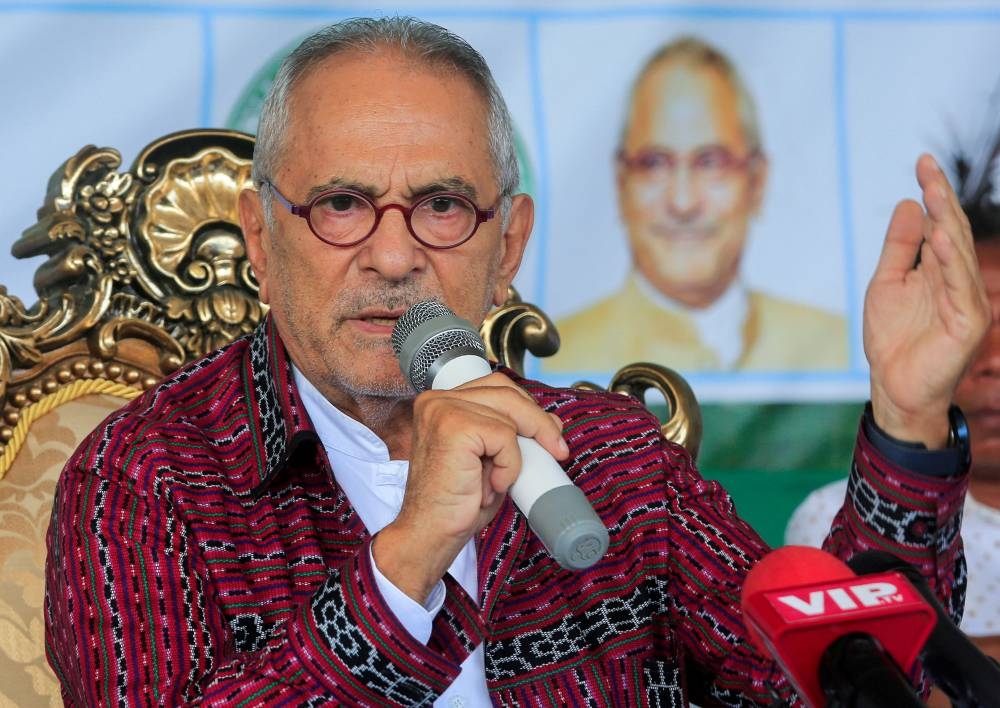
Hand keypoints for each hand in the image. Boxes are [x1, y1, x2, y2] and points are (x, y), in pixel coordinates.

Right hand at [372, 372, 567, 602]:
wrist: (430, 533)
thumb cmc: (457, 502)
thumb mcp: (491, 460)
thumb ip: (513, 436)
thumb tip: (552, 422)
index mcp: (441, 402)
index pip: (497, 387)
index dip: (528, 409)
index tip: (551, 436)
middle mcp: (437, 399)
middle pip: (506, 393)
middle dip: (538, 422)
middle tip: (557, 450)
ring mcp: (443, 409)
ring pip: (509, 416)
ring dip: (516, 453)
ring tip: (499, 480)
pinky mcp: (454, 426)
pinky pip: (505, 437)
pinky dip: (509, 465)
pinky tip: (491, 485)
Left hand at [864, 154, 989, 446]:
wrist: (894, 386)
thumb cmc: (892, 339)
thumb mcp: (887, 283)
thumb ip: (898, 247)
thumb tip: (907, 204)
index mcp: (941, 270)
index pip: (941, 224)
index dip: (934, 193)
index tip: (922, 162)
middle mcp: (959, 281)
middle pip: (954, 232)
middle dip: (942, 199)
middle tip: (928, 167)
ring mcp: (968, 302)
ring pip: (959, 256)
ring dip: (948, 223)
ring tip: (934, 194)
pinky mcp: (968, 324)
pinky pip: (959, 288)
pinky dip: (950, 263)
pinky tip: (940, 240)